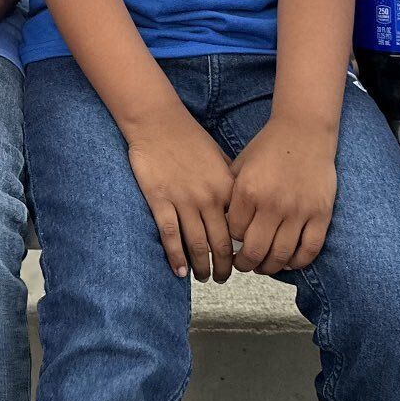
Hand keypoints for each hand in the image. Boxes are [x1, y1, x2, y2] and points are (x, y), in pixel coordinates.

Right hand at [126, 113, 235, 281]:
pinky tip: (180, 271)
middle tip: (223, 278)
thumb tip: (241, 208)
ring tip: (204, 278)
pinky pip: (170, 235)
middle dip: (224, 266)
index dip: (241, 250)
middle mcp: (208, 198)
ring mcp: (183, 201)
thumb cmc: (190, 138)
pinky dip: (176, 256)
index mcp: (226, 188)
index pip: (239, 229)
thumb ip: (231, 183)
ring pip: (196, 244)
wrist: (158, 122)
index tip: (240, 262)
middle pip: (220, 243)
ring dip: (201, 266)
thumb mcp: (220, 158)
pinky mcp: (160, 201)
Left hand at [228, 115, 335, 274]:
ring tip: (263, 266)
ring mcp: (299, 210)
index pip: (234, 233)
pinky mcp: (321, 213)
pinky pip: (309, 250)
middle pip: (255, 251)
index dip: (231, 240)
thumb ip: (229, 194)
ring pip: (281, 256)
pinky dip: (298, 262)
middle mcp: (272, 204)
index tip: (232, 242)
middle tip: (244, 264)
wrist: (304, 130)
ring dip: (269, 267)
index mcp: (248, 191)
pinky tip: (289, 261)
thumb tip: (219, 225)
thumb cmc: (268, 147)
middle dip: (245, 264)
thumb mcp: (240, 165)